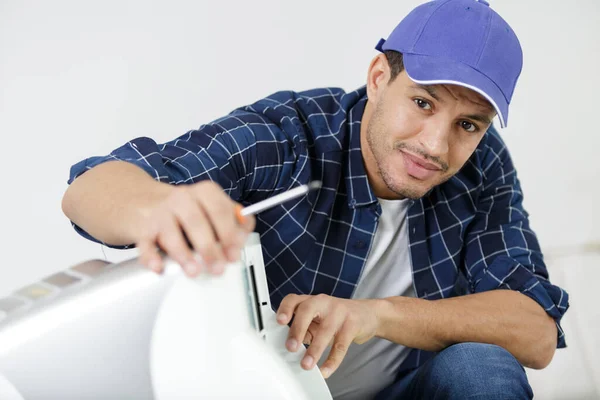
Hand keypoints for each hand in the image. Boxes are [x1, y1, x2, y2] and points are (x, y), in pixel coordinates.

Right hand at [136, 180, 254, 275]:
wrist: (142, 200)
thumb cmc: (185, 209)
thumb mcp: (210, 206)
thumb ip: (232, 217)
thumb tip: (246, 229)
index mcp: (203, 193)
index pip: (219, 209)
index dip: (229, 232)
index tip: (234, 251)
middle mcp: (181, 199)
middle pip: (196, 221)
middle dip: (209, 247)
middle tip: (218, 267)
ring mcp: (160, 213)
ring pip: (171, 233)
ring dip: (184, 254)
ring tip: (194, 271)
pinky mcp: (143, 229)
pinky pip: (146, 244)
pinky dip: (151, 257)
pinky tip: (159, 267)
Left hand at [276, 294, 379, 378]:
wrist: (366, 314)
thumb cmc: (336, 317)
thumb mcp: (318, 319)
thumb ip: (304, 329)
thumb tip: (290, 347)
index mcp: (311, 301)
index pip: (294, 299)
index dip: (285, 309)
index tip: (279, 322)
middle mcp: (323, 302)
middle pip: (307, 310)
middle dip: (297, 329)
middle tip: (290, 347)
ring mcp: (339, 312)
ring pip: (325, 330)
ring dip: (314, 350)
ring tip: (306, 365)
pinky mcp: (352, 324)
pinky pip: (341, 345)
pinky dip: (332, 360)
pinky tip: (326, 370)